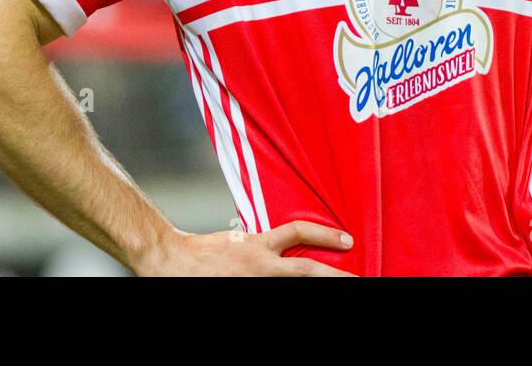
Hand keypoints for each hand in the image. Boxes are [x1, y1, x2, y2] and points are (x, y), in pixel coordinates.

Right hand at [134, 221, 356, 275]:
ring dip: (317, 285)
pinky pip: (275, 294)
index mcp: (259, 245)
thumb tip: (285, 248)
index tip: (347, 240)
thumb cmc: (203, 251)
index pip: (299, 233)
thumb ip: (264, 244)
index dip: (326, 235)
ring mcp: (255, 282)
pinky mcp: (247, 292)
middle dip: (335, 275)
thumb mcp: (238, 239)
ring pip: (295, 284)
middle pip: (307, 270)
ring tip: (339, 286)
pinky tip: (298, 298)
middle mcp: (261, 266)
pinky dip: (288, 294)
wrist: (172, 261)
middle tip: (358, 278)